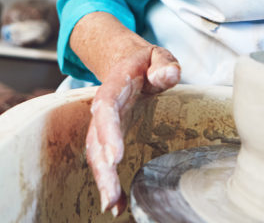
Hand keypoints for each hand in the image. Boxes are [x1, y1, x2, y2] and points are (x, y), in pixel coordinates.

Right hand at [85, 44, 180, 216]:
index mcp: (114, 86)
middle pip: (96, 139)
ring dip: (103, 181)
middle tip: (110, 196)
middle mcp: (104, 108)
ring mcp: (104, 125)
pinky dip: (109, 182)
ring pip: (96, 154)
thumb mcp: (158, 56)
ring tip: (112, 206)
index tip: (115, 156)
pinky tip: (118, 204)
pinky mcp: (110, 138)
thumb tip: (167, 75)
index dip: (108, 132)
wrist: (128, 63)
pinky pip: (105, 161)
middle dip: (102, 168)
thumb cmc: (146, 63)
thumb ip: (164, 65)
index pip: (107, 108)